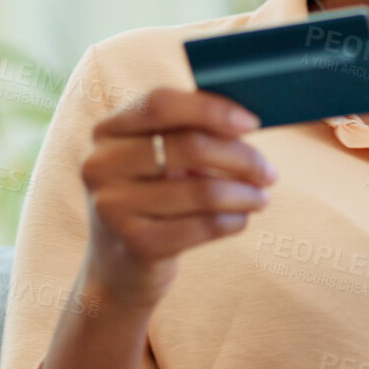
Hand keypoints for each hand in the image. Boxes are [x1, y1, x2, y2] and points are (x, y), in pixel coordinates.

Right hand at [81, 88, 277, 308]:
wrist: (119, 264)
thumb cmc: (151, 196)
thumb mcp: (155, 158)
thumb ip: (187, 132)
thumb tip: (244, 126)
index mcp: (107, 131)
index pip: (160, 103)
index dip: (211, 110)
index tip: (251, 124)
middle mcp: (100, 165)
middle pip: (191, 145)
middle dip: (243, 158)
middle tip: (269, 172)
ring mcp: (113, 206)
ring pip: (204, 190)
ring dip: (245, 194)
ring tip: (261, 198)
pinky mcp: (136, 243)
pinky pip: (205, 226)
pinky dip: (234, 220)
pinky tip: (240, 219)